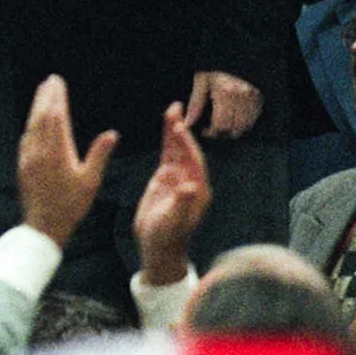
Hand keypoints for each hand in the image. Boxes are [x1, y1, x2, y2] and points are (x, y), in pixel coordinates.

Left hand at [14, 74, 116, 247]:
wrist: (43, 224)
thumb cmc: (71, 204)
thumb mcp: (91, 180)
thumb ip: (99, 154)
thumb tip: (111, 133)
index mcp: (57, 151)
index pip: (56, 116)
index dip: (57, 97)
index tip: (58, 82)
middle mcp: (39, 149)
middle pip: (41, 115)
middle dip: (46, 96)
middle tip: (50, 80)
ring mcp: (28, 155)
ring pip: (31, 124)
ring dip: (37, 106)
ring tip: (42, 92)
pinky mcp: (22, 163)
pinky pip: (26, 136)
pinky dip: (31, 123)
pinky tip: (35, 120)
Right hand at [133, 101, 212, 285]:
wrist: (158, 246)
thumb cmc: (167, 236)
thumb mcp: (173, 221)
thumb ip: (181, 203)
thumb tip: (188, 186)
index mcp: (197, 190)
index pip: (194, 161)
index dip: (186, 144)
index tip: (178, 128)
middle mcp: (191, 180)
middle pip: (187, 150)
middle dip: (182, 130)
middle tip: (176, 109)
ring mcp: (178, 178)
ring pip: (176, 149)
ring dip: (174, 130)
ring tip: (172, 110)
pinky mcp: (165, 178)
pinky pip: (167, 154)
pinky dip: (166, 140)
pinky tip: (165, 127)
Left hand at [185, 70, 261, 139]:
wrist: (237, 51)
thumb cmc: (215, 65)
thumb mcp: (201, 80)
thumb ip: (195, 104)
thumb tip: (187, 123)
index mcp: (225, 93)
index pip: (220, 124)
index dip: (211, 132)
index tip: (204, 131)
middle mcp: (242, 98)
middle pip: (234, 129)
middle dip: (222, 132)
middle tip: (212, 128)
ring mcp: (253, 99)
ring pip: (246, 126)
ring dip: (234, 129)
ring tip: (222, 122)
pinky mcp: (260, 98)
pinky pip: (254, 118)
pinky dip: (244, 122)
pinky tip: (234, 116)